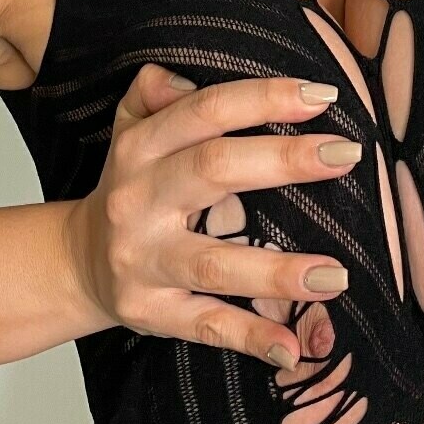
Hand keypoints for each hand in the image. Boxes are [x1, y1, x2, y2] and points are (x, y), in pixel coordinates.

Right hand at [63, 65, 364, 369]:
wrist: (76, 263)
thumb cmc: (132, 187)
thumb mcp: (132, 130)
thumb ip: (155, 93)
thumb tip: (180, 76)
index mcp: (141, 148)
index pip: (204, 113)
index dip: (261, 100)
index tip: (322, 96)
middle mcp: (138, 201)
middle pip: (212, 171)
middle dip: (283, 160)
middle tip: (347, 153)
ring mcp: (144, 261)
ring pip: (214, 264)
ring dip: (277, 272)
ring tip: (337, 275)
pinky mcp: (152, 312)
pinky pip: (206, 326)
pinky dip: (251, 339)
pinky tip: (294, 347)